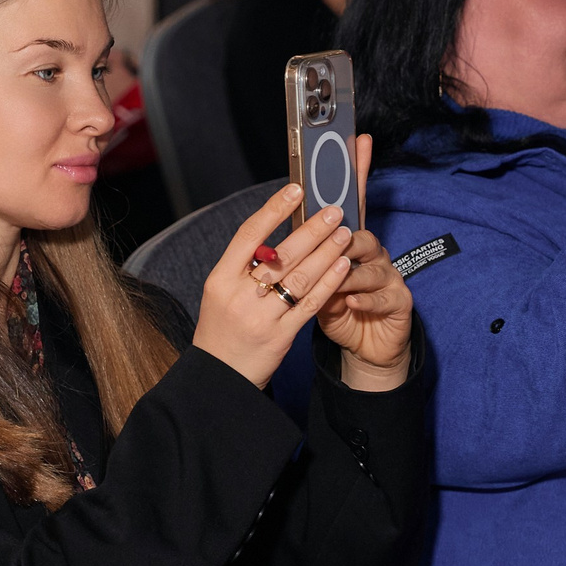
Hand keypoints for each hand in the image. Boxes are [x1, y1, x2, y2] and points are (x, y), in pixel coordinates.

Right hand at [190, 185, 359, 387]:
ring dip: (327, 252)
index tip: (295, 190)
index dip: (273, 210)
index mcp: (220, 279)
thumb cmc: (222, 329)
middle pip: (281, 254)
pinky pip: (311, 304)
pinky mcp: (281, 336)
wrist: (220, 376)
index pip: (248, 235)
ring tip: (344, 234)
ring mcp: (261, 317)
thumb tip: (278, 236)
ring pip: (301, 277)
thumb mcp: (221, 293)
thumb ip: (245, 267)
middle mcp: (240, 295)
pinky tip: (343, 266)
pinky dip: (329, 283)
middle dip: (312, 230)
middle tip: (334, 212)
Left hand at [314, 136, 411, 390]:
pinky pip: (382, 296)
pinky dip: (363, 299)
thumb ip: (302, 262)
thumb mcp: (313, 285)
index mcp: (350, 244)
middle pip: (360, 232)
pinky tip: (349, 302)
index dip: (355, 172)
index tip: (357, 140)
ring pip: (371, 265)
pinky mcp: (399, 302)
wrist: (366, 347)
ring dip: (348, 272)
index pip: (352, 202)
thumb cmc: (337, 310)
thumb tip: (275, 242)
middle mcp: (372, 254)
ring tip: (333, 281)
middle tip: (331, 230)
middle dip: (343, 231)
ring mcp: (388, 276)